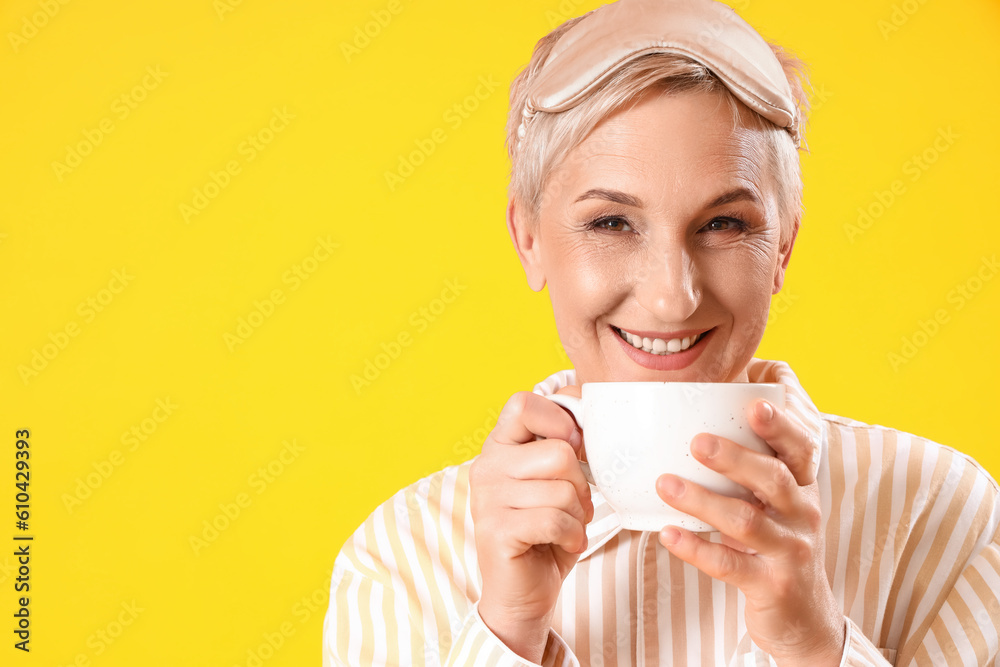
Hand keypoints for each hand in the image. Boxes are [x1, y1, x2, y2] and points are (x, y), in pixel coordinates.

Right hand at [469, 386, 592, 661]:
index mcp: (499, 446)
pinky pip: (555, 519)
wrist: (522, 593)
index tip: (573, 450)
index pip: (523, 402)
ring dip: (578, 516)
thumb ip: (563, 445)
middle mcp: (486, 466)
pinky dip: (572, 536)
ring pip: (563, 489)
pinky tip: (563, 544)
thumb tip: (588, 414)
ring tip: (564, 529)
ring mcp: (487, 498)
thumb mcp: (555, 480)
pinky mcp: (496, 530)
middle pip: (559, 452)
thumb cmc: (545, 532)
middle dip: (581, 485)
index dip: (559, 421)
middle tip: (572, 507)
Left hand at [655, 399, 844, 665]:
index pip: (800, 450)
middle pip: (773, 479)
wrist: (805, 618)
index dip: (780, 427)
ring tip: (665, 484)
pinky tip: (667, 534)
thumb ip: (753, 473)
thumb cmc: (778, 546)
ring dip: (702, 500)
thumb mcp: (779, 508)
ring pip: (745, 521)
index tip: (755, 404)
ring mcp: (790, 552)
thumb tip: (699, 425)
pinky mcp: (771, 586)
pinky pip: (728, 565)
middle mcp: (803, 516)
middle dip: (734, 458)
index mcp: (804, 489)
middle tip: (696, 441)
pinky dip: (695, 548)